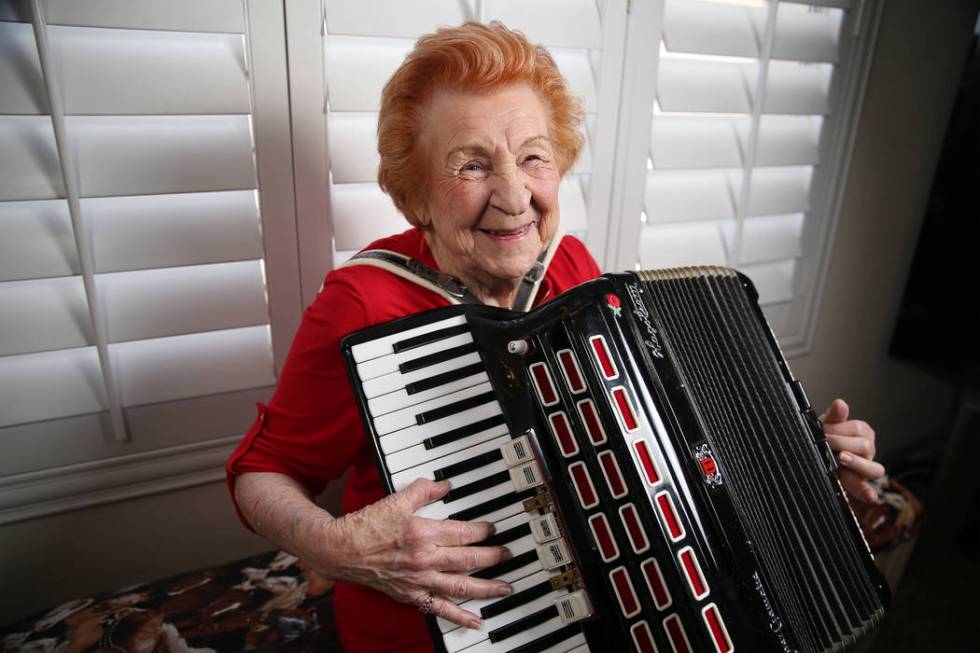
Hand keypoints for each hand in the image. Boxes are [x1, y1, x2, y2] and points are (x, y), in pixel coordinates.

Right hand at [311, 478, 511, 628]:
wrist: (341, 550)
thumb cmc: (366, 525)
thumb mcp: (396, 500)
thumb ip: (424, 490)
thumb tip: (445, 484)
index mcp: (423, 533)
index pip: (464, 533)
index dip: (483, 530)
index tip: (493, 529)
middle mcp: (425, 559)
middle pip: (468, 560)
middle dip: (492, 557)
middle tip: (507, 554)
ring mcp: (419, 580)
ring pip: (461, 586)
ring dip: (487, 588)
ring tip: (505, 588)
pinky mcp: (411, 595)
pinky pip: (439, 608)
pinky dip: (459, 617)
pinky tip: (475, 621)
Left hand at [820, 399, 884, 502]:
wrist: (813, 453)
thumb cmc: (824, 437)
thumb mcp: (826, 424)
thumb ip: (834, 416)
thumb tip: (840, 404)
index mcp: (862, 433)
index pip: (858, 429)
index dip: (840, 430)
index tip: (824, 431)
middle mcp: (867, 451)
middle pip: (865, 447)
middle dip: (843, 444)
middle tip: (827, 443)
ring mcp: (865, 468)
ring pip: (873, 469)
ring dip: (858, 464)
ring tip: (842, 458)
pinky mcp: (857, 484)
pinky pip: (866, 489)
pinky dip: (868, 492)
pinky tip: (869, 496)